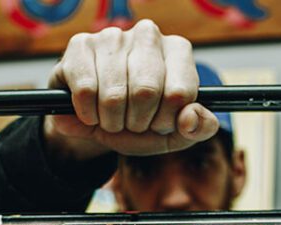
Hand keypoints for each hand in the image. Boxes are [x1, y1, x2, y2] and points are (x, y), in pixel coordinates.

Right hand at [44, 20, 219, 161]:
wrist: (96, 121)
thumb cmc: (140, 121)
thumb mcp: (175, 133)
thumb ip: (199, 128)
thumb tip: (188, 119)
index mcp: (178, 50)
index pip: (179, 94)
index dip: (165, 121)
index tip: (158, 123)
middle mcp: (148, 35)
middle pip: (146, 92)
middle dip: (137, 122)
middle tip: (131, 122)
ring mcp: (113, 37)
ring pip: (113, 95)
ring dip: (111, 122)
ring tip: (111, 117)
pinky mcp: (81, 46)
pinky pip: (85, 91)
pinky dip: (88, 114)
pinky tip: (90, 111)